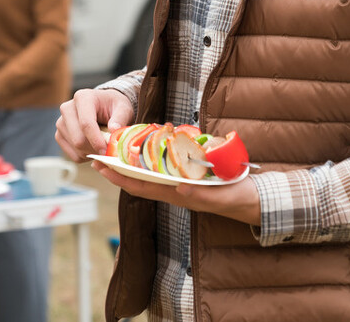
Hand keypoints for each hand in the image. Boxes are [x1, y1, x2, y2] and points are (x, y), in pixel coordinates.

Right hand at [55, 88, 133, 161]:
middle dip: (95, 149)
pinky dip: (86, 156)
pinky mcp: (59, 135)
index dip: (96, 140)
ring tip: (102, 144)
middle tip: (109, 150)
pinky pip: (73, 155)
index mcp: (83, 98)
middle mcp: (67, 108)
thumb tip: (113, 130)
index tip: (107, 151)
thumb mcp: (123, 108)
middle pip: (78, 139)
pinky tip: (93, 146)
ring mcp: (60, 122)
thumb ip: (120, 119)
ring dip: (92, 152)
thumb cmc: (114, 106)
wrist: (104, 106)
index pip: (86, 123)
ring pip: (76, 148)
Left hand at [91, 161, 261, 225]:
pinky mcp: (187, 177)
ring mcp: (179, 184)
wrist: (250, 199)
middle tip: (98, 158)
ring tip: (114, 152)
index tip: (103, 168)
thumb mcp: (218, 196)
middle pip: (139, 181)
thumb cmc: (234, 197)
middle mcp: (174, 190)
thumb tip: (179, 189)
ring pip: (148, 175)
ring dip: (130, 165)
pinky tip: (145, 150)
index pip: (143, 187)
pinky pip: (163, 169)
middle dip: (117, 171)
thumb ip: (199, 194)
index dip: (121, 178)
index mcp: (178, 194)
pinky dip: (150, 161)